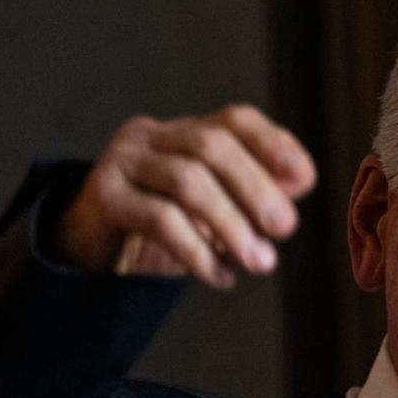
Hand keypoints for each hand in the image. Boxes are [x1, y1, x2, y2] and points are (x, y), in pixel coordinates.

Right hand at [57, 104, 316, 288]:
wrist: (93, 253)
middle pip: (212, 146)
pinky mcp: (103, 197)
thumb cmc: (165, 227)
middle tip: (285, 229)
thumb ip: (257, 193)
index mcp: (186, 132)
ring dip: (231, 225)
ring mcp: (123, 162)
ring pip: (187, 181)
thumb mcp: (216, 210)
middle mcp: (152, 136)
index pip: (234, 121)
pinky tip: (221, 277)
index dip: (272, 144)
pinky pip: (158, 219)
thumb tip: (302, 179)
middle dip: (256, 188)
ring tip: (260, 262)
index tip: (304, 180)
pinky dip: (198, 251)